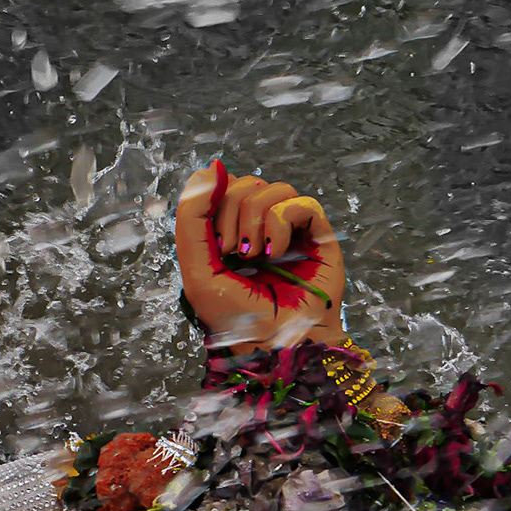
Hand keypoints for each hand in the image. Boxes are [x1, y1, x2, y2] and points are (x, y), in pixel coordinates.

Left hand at [174, 160, 346, 353]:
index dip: (211, 201)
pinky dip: (282, 223)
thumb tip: (212, 166)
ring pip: (271, 188)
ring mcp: (290, 229)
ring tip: (255, 255)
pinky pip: (300, 202)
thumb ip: (192, 215)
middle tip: (233, 252)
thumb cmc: (234, 315)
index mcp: (228, 230)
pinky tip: (276, 252)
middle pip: (243, 182)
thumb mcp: (195, 266)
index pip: (219, 186)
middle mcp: (259, 226)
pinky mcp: (318, 234)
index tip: (213, 243)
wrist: (274, 344)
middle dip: (229, 213)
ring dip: (255, 219)